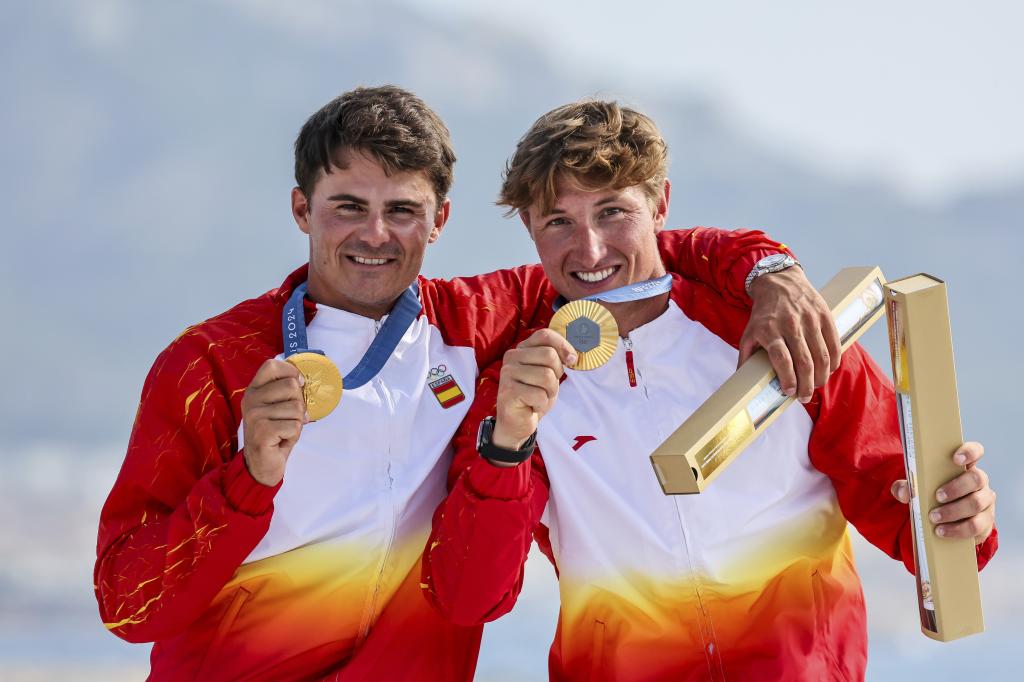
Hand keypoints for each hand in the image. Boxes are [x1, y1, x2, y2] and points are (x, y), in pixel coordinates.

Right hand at [241, 359, 307, 485]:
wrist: (261, 464)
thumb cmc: (274, 434)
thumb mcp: (277, 408)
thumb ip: (286, 392)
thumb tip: (303, 382)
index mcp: (254, 390)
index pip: (271, 365)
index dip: (290, 372)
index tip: (298, 384)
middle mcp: (251, 400)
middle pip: (291, 386)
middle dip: (299, 405)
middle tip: (288, 419)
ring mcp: (254, 415)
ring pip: (296, 408)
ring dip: (297, 423)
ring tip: (283, 431)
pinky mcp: (262, 431)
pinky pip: (294, 426)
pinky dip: (294, 435)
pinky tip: (281, 440)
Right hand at [491, 329, 577, 461]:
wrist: (518, 422)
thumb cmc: (534, 395)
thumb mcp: (549, 372)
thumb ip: (557, 358)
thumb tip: (573, 356)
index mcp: (522, 349)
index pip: (545, 335)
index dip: (563, 346)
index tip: (571, 360)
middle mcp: (512, 357)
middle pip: (549, 355)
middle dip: (557, 375)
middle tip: (547, 387)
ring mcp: (508, 374)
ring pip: (546, 376)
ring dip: (550, 392)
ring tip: (539, 397)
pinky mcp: (508, 392)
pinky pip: (539, 395)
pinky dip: (541, 404)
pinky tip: (531, 406)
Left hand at [741, 266, 839, 402]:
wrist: (779, 281)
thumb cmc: (763, 313)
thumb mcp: (749, 332)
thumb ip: (746, 356)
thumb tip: (742, 380)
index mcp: (769, 330)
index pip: (781, 358)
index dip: (788, 378)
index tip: (788, 392)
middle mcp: (790, 324)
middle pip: (804, 361)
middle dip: (806, 385)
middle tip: (803, 397)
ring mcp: (810, 319)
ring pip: (821, 355)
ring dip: (821, 376)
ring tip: (815, 386)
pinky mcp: (825, 315)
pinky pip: (834, 343)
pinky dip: (833, 361)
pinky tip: (828, 370)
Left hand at [890, 442, 995, 544]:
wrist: (944, 521)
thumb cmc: (932, 496)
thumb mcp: (917, 488)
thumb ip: (906, 486)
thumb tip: (904, 491)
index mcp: (964, 466)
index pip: (975, 451)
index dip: (969, 452)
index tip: (956, 459)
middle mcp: (979, 481)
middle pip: (977, 479)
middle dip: (956, 488)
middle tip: (937, 496)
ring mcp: (985, 501)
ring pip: (977, 503)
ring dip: (953, 511)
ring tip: (933, 517)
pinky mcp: (985, 521)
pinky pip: (976, 525)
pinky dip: (957, 529)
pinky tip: (941, 531)